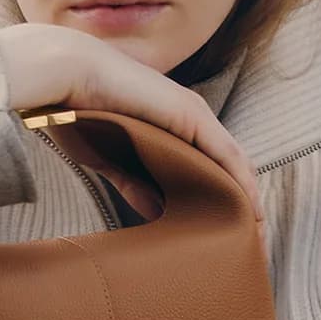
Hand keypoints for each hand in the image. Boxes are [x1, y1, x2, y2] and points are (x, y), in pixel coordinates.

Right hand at [0, 23, 265, 224]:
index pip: (207, 167)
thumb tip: (154, 211)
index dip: (220, 200)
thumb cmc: (77, 111)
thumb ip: (134, 182)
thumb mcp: (111, 159)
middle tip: (248, 245)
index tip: (227, 234)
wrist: (66, 74)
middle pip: (227, 168)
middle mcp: (188, 120)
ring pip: (234, 164)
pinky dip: (242, 183)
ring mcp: (193, 116)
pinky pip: (227, 154)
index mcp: (169, 128)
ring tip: (254, 235)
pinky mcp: (192, 116)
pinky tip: (250, 209)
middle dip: (241, 207)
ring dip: (247, 200)